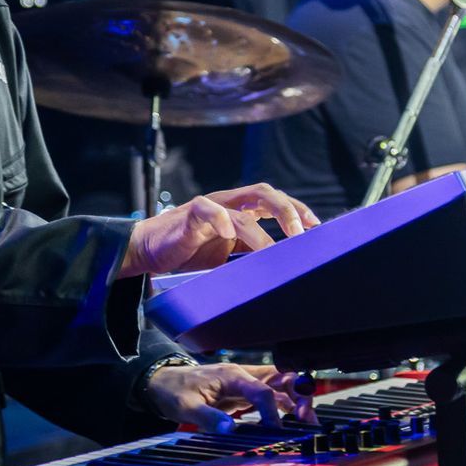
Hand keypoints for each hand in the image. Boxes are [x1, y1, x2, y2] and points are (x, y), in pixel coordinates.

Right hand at [119, 184, 319, 276]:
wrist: (149, 252)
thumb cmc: (189, 253)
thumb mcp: (227, 256)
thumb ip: (250, 256)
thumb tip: (281, 271)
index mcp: (240, 210)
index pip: (275, 202)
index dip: (298, 210)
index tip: (316, 227)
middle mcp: (228, 203)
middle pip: (264, 194)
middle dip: (288, 211)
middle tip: (301, 233)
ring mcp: (210, 207)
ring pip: (241, 208)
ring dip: (261, 230)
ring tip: (272, 248)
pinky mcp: (189, 216)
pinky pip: (207, 211)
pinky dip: (220, 219)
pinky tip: (228, 232)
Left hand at [146, 361, 316, 430]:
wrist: (162, 382)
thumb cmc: (174, 390)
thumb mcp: (186, 406)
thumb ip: (209, 417)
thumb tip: (230, 430)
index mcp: (232, 375)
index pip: (262, 391)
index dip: (272, 411)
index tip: (277, 430)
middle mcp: (244, 376)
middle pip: (282, 379)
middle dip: (299, 395)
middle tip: (306, 419)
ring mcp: (245, 384)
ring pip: (280, 387)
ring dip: (296, 401)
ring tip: (307, 422)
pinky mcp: (243, 393)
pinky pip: (270, 397)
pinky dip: (283, 408)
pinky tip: (289, 423)